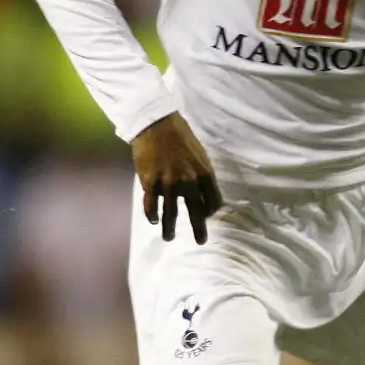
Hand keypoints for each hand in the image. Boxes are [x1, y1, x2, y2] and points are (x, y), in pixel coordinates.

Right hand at [130, 113, 222, 243]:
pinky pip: (151, 204)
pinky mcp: (150, 181)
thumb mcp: (199, 153)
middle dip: (199, 228)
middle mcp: (188, 180)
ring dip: (170, 228)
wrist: (155, 124)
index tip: (207, 215)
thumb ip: (200, 173)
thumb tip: (201, 191)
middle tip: (201, 241)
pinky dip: (151, 214)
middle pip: (196, 211)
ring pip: (171, 213)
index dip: (211, 210)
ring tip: (169, 238)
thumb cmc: (180, 136)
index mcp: (204, 172)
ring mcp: (168, 182)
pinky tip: (153, 221)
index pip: (214, 200)